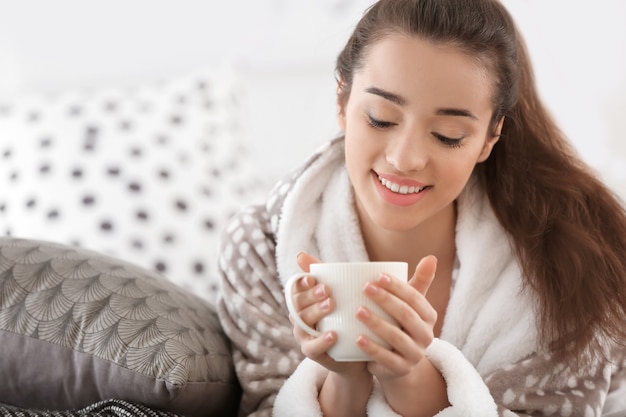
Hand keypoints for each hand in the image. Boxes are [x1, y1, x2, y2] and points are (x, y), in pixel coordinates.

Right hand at [289, 252, 367, 374]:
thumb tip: (300, 254)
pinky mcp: (313, 354)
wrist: (356, 352)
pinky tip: (333, 334)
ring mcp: (304, 336)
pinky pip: (312, 348)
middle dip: (311, 296)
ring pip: (303, 324)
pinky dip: (322, 341)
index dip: (301, 283)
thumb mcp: (338, 294)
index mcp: (304, 302)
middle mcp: (300, 318)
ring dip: (316, 313)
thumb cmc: (345, 317)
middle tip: (327, 290)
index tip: (313, 278)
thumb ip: (324, 274)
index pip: (295, 290)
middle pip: (298, 305)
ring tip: (332, 305)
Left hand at [356, 255, 438, 380]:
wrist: (397, 362)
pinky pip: (386, 359)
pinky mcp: (401, 370)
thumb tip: (431, 257)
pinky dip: (372, 348)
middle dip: (386, 300)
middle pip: (406, 316)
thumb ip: (419, 282)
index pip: (415, 298)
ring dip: (377, 323)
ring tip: (357, 311)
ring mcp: (415, 354)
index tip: (377, 275)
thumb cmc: (400, 324)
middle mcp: (426, 336)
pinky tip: (357, 338)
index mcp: (429, 316)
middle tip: (365, 288)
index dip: (397, 286)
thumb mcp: (409, 304)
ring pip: (396, 337)